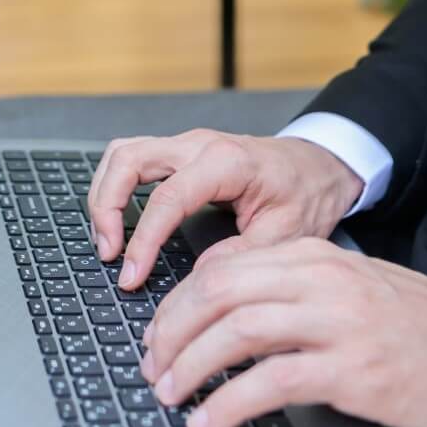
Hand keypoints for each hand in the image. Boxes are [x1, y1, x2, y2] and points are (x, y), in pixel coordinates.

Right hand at [87, 130, 364, 289]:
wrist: (321, 165)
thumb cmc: (308, 194)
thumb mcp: (288, 233)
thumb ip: (242, 256)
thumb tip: (197, 282)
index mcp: (226, 162)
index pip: (167, 197)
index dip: (143, 240)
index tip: (131, 275)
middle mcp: (198, 144)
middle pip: (128, 158)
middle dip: (107, 206)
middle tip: (109, 253)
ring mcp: (186, 144)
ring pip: (123, 153)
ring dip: (105, 194)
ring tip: (108, 241)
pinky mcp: (181, 153)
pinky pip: (133, 159)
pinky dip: (116, 187)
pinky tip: (120, 221)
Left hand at [137, 236, 426, 426]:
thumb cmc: (418, 327)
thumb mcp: (350, 287)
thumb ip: (292, 289)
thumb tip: (225, 312)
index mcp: (315, 258)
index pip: (224, 268)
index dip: (180, 303)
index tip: (160, 333)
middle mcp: (321, 282)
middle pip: (219, 292)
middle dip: (173, 330)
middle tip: (153, 363)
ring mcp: (336, 324)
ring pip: (236, 332)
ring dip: (191, 365)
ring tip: (170, 392)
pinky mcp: (350, 370)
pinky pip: (270, 381)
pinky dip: (228, 402)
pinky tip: (208, 420)